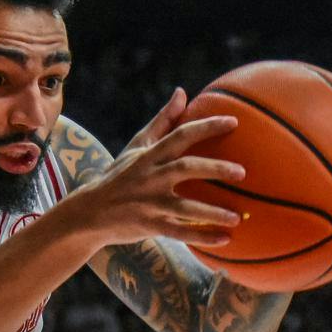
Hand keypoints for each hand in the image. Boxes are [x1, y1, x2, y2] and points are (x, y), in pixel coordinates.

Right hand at [69, 90, 243, 248]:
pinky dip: (202, 237)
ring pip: (186, 207)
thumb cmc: (119, 175)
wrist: (89, 212)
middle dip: (215, 169)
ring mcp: (150, 203)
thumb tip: (182, 92)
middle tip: (242, 172)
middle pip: (186, 168)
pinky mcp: (150, 226)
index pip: (180, 136)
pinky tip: (225, 239)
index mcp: (149, 156)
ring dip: (213, 212)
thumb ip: (163, 121)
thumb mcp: (137, 146)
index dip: (206, 127)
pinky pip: (180, 233)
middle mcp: (150, 177)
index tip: (234, 122)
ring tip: (237, 217)